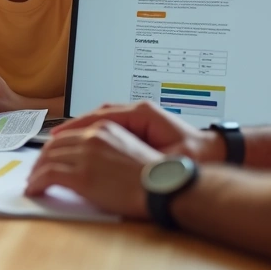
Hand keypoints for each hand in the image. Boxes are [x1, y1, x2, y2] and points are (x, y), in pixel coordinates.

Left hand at [25, 120, 161, 217]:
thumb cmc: (153, 176)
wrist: (163, 187)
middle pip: (54, 145)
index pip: (69, 135)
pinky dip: (36, 183)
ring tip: (33, 182)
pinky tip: (34, 190)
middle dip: (41, 159)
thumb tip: (92, 163)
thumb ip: (107, 151)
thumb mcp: (128, 151)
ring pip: (47, 159)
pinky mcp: (80, 176)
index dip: (54, 147)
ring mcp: (85, 156)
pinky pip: (47, 176)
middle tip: (36, 171)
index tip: (47, 156)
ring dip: (37, 172)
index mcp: (104, 129)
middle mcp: (91, 138)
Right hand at [52, 100, 223, 161]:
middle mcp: (139, 112)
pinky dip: (95, 132)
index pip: (103, 115)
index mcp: (144, 114)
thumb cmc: (196, 155)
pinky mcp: (141, 126)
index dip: (79, 126)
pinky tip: (85, 143)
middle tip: (54, 140)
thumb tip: (122, 158)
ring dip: (83, 129)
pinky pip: (111, 125)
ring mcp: (140, 117)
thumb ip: (145, 154)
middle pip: (99, 115)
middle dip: (75, 127)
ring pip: (103, 119)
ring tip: (63, 141)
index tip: (60, 136)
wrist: (216, 153)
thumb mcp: (169, 156)